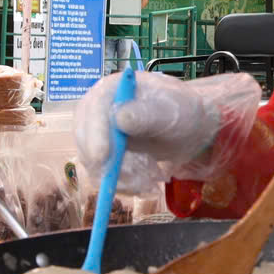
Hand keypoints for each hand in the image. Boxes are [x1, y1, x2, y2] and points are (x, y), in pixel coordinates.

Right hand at [72, 71, 219, 169]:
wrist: (188, 128)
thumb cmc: (181, 112)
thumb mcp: (170, 112)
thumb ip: (146, 114)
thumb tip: (119, 117)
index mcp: (112, 89)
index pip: (94, 109)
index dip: (95, 133)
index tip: (102, 157)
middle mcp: (98, 110)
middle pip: (86, 138)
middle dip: (106, 163)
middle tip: (132, 179)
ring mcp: (98, 133)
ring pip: (93, 161)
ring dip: (118, 177)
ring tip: (148, 181)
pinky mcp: (104, 154)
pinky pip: (103, 174)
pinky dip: (123, 183)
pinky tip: (144, 183)